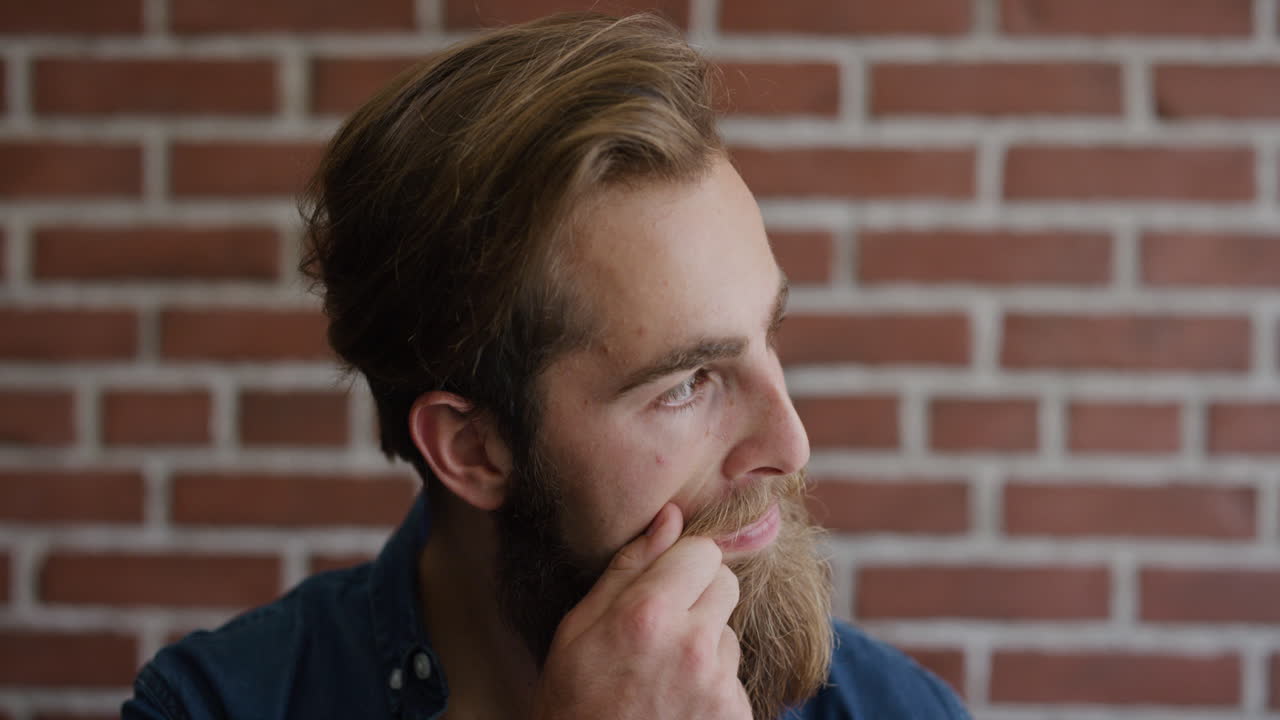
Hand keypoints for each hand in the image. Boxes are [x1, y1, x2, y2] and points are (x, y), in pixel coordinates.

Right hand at [531, 503, 750, 719]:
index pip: (704, 551)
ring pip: (728, 631)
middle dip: (699, 595)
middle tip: (662, 627)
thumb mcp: (578, 628)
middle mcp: (692, 645)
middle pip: (726, 583)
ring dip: (704, 643)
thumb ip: (628, 569)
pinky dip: (711, 684)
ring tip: (662, 674)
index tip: (663, 583)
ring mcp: (718, 684)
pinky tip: (677, 702)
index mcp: (649, 615)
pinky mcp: (735, 714)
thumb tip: (669, 518)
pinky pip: (732, 675)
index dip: (682, 563)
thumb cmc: (573, 701)